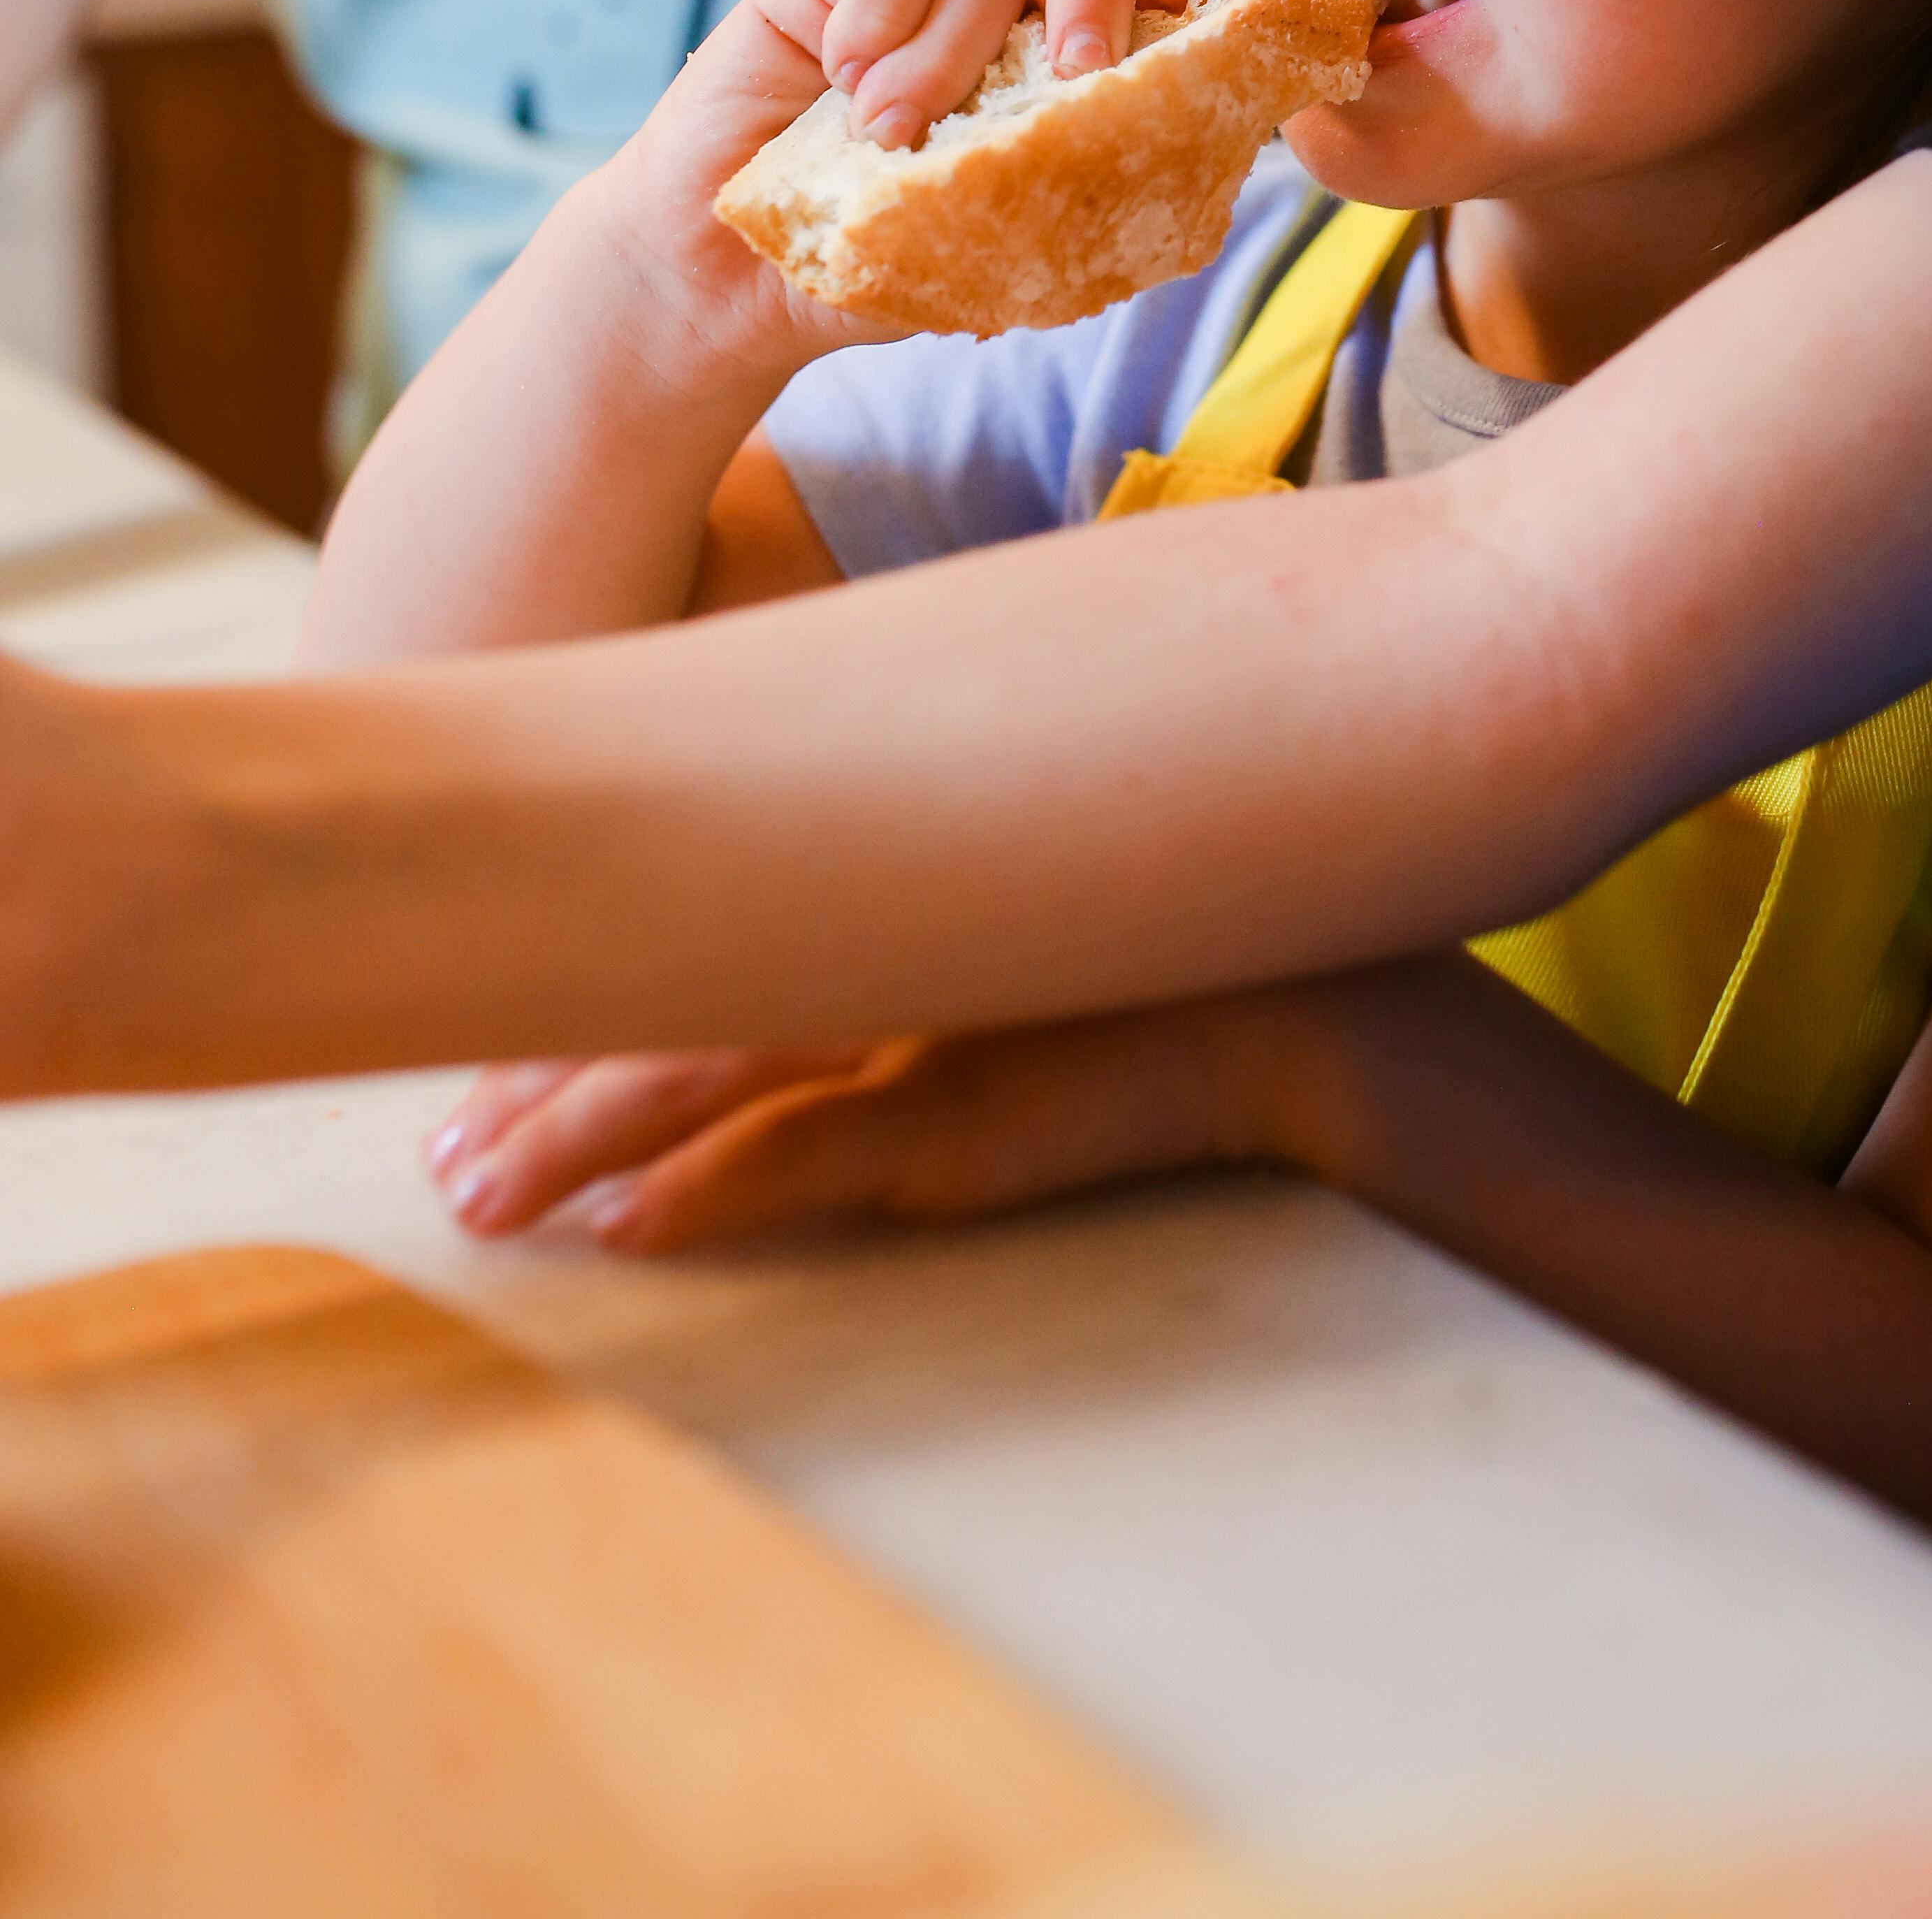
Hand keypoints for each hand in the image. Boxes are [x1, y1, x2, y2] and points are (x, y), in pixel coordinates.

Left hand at [429, 1001, 1270, 1254]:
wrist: (1295, 998)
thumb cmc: (1147, 967)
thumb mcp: (992, 936)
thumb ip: (888, 943)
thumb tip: (773, 1014)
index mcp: (864, 898)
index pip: (673, 947)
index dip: (564, 1010)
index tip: (476, 1077)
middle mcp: (864, 948)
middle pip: (653, 1014)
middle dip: (530, 1091)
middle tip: (438, 1168)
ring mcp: (904, 1027)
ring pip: (694, 1080)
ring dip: (573, 1145)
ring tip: (479, 1206)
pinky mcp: (954, 1115)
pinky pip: (802, 1155)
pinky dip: (708, 1194)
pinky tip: (628, 1231)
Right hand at [587, 0, 1238, 352]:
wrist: (732, 283)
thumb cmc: (878, 268)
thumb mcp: (986, 255)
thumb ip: (1063, 212)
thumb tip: (1169, 201)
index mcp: (1051, 71)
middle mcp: (995, 17)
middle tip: (1077, 71)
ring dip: (947, 51)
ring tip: (892, 134)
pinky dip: (877, 9)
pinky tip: (844, 74)